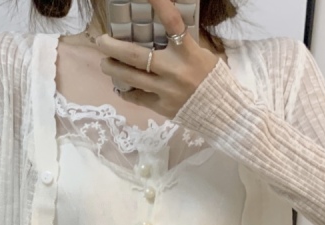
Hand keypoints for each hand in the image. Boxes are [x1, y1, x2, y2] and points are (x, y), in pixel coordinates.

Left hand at [95, 0, 219, 118]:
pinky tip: (119, 85)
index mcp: (188, 53)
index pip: (172, 22)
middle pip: (136, 56)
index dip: (159, 3)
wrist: (223, 113)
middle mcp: (174, 71)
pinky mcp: (162, 107)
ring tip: (104, 63)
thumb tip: (163, 31)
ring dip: (112, 68)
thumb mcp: (203, 55)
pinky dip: (126, 91)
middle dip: (113, 47)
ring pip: (131, 78)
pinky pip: (137, 97)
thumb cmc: (213, 80)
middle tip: (101, 40)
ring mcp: (166, 90)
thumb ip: (183, 45)